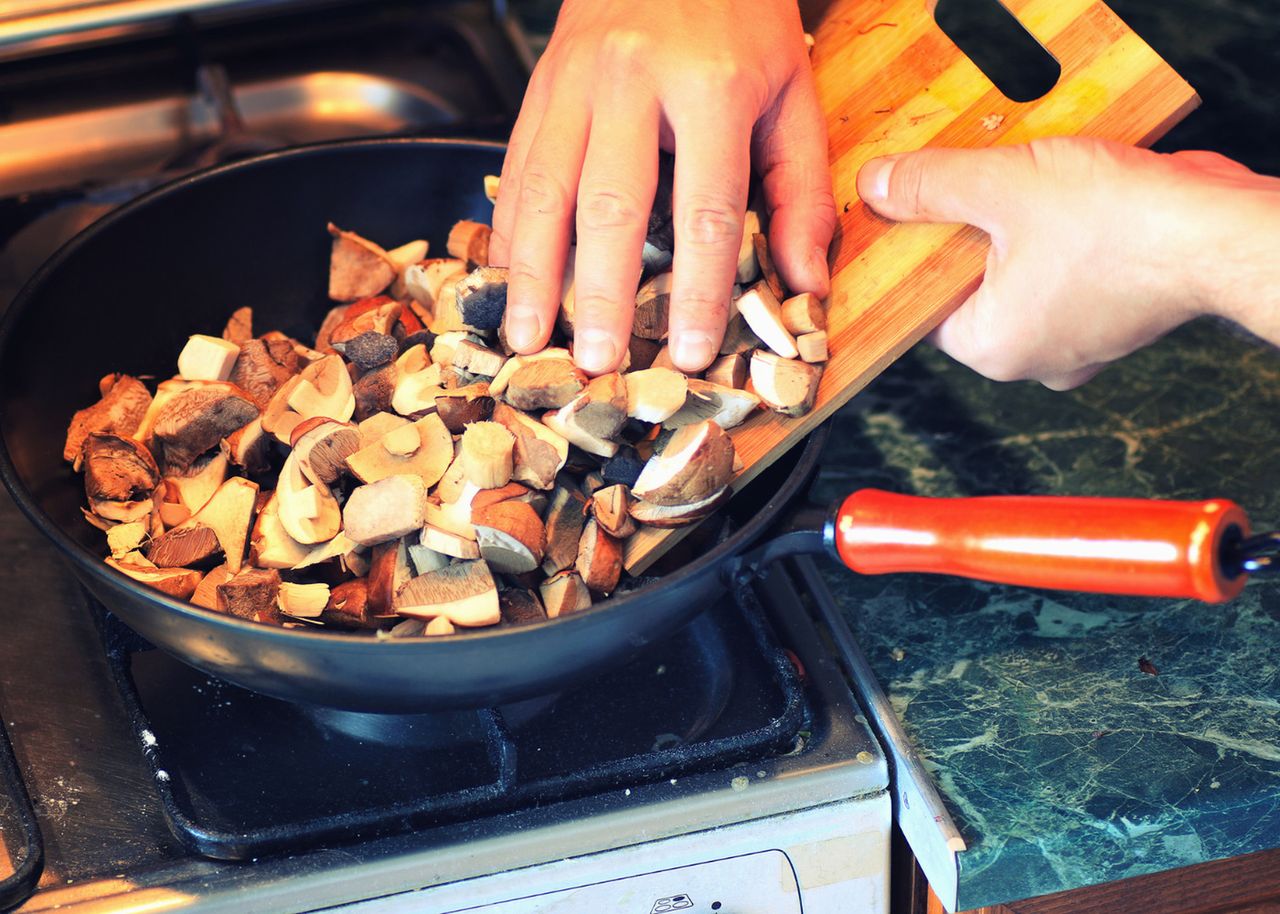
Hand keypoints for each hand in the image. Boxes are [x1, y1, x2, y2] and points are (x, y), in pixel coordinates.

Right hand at [491, 0, 835, 373]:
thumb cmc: (738, 15)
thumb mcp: (792, 90)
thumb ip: (800, 188)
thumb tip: (804, 280)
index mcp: (711, 86)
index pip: (704, 209)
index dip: (697, 290)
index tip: (691, 352)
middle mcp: (634, 81)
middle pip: (609, 205)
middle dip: (597, 294)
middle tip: (593, 361)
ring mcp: (576, 81)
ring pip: (541, 187)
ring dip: (529, 271)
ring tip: (525, 336)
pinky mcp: (540, 86)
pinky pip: (514, 164)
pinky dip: (507, 227)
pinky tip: (506, 276)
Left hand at [856, 138, 1279, 388]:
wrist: (1224, 233)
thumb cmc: (1121, 225)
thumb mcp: (1004, 186)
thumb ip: (933, 186)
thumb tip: (878, 186)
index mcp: (992, 348)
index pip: (922, 308)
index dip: (916, 257)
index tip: (918, 216)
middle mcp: (1033, 359)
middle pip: (972, 291)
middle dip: (971, 238)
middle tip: (978, 191)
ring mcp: (1079, 342)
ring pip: (1023, 279)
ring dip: (1020, 233)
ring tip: (1030, 192)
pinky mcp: (1117, 316)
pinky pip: (1069, 275)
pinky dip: (1064, 241)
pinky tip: (1072, 203)